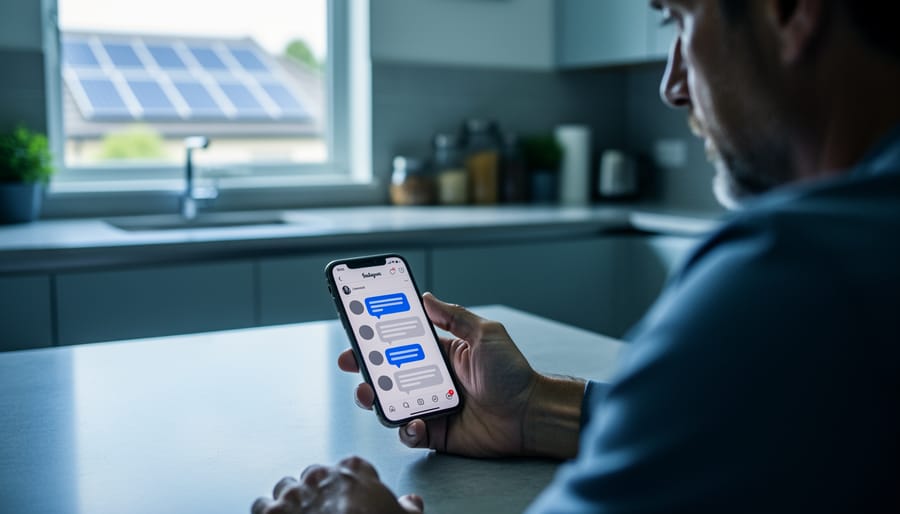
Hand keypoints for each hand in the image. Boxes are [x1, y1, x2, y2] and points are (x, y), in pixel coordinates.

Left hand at [251, 456, 423, 513]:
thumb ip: (408, 507)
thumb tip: (412, 503)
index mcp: (354, 472)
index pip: (352, 466)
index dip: (351, 483)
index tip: (353, 496)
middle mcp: (323, 476)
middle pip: (315, 475)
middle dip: (317, 490)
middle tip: (324, 510)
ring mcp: (295, 493)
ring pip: (286, 487)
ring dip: (290, 500)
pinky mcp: (271, 512)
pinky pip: (262, 505)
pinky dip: (267, 513)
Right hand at [338, 293, 584, 458]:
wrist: (530, 414)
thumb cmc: (513, 373)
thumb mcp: (485, 333)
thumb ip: (454, 317)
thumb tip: (426, 297)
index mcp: (442, 355)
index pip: (402, 344)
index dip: (379, 338)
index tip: (359, 330)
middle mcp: (432, 380)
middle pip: (389, 374)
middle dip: (366, 368)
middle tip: (351, 362)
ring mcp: (432, 406)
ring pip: (392, 404)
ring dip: (376, 399)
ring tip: (370, 393)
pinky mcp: (437, 432)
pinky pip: (411, 433)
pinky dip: (406, 429)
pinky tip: (413, 421)